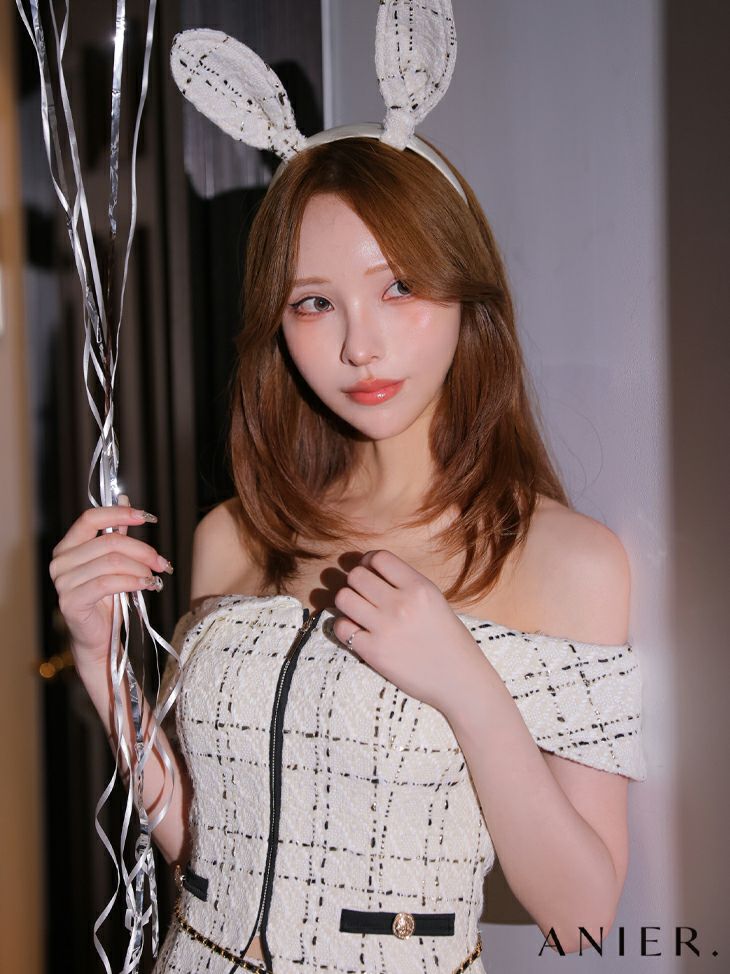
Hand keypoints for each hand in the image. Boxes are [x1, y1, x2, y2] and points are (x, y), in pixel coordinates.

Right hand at [49, 495, 172, 673]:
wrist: (98, 638)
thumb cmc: (106, 599)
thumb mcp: (114, 563)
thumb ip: (116, 534)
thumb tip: (126, 500)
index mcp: (68, 547)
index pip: (90, 518)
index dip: (119, 513)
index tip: (147, 517)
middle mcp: (61, 561)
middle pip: (109, 542)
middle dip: (143, 550)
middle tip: (162, 562)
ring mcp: (63, 582)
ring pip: (112, 562)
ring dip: (141, 568)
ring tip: (156, 577)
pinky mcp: (71, 601)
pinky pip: (108, 583)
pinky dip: (133, 581)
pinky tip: (147, 585)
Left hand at [331, 549, 485, 713]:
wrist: (459, 680)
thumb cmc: (450, 640)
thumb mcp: (435, 600)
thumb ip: (407, 584)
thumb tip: (372, 571)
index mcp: (419, 587)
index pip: (379, 557)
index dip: (368, 561)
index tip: (370, 571)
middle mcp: (400, 604)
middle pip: (356, 575)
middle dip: (356, 581)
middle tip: (363, 593)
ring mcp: (385, 628)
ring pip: (343, 597)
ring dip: (347, 602)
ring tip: (357, 611)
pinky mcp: (373, 652)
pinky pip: (341, 627)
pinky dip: (344, 627)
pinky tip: (357, 631)